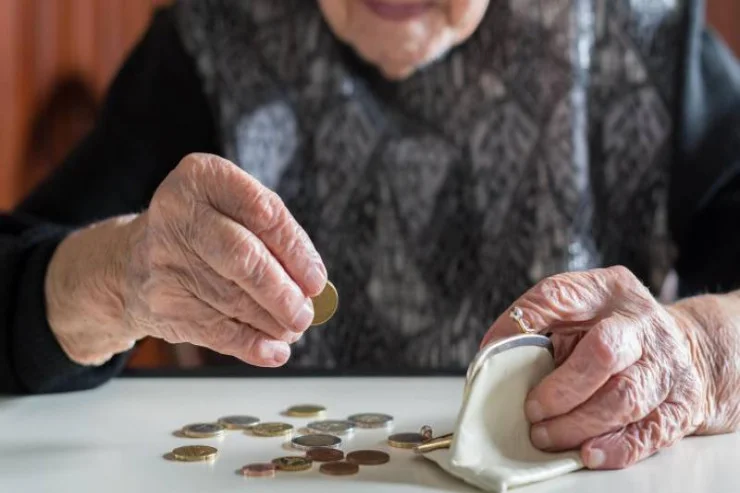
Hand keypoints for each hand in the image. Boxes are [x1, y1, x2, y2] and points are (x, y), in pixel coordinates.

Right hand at [46, 153, 326, 366]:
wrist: (130, 263)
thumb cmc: (201, 232)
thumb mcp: (230, 210)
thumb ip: (272, 236)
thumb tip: (312, 284)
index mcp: (202, 178)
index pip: (263, 211)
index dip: (296, 250)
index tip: (316, 279)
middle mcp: (177, 214)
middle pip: (243, 257)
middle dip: (283, 291)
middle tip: (306, 312)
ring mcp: (164, 260)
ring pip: (233, 299)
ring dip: (273, 321)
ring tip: (293, 328)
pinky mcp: (161, 303)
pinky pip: (216, 330)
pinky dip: (252, 345)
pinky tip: (274, 351)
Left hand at [480, 266, 717, 469]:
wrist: (682, 347)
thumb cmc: (611, 331)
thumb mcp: (578, 311)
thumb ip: (540, 326)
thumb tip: (492, 355)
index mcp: (607, 290)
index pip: (559, 296)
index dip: (521, 322)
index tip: (492, 350)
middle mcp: (641, 323)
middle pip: (603, 352)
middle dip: (561, 389)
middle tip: (531, 411)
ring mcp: (666, 363)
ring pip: (625, 397)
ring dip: (578, 424)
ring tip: (547, 436)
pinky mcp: (682, 402)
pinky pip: (650, 430)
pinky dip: (616, 446)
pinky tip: (588, 452)